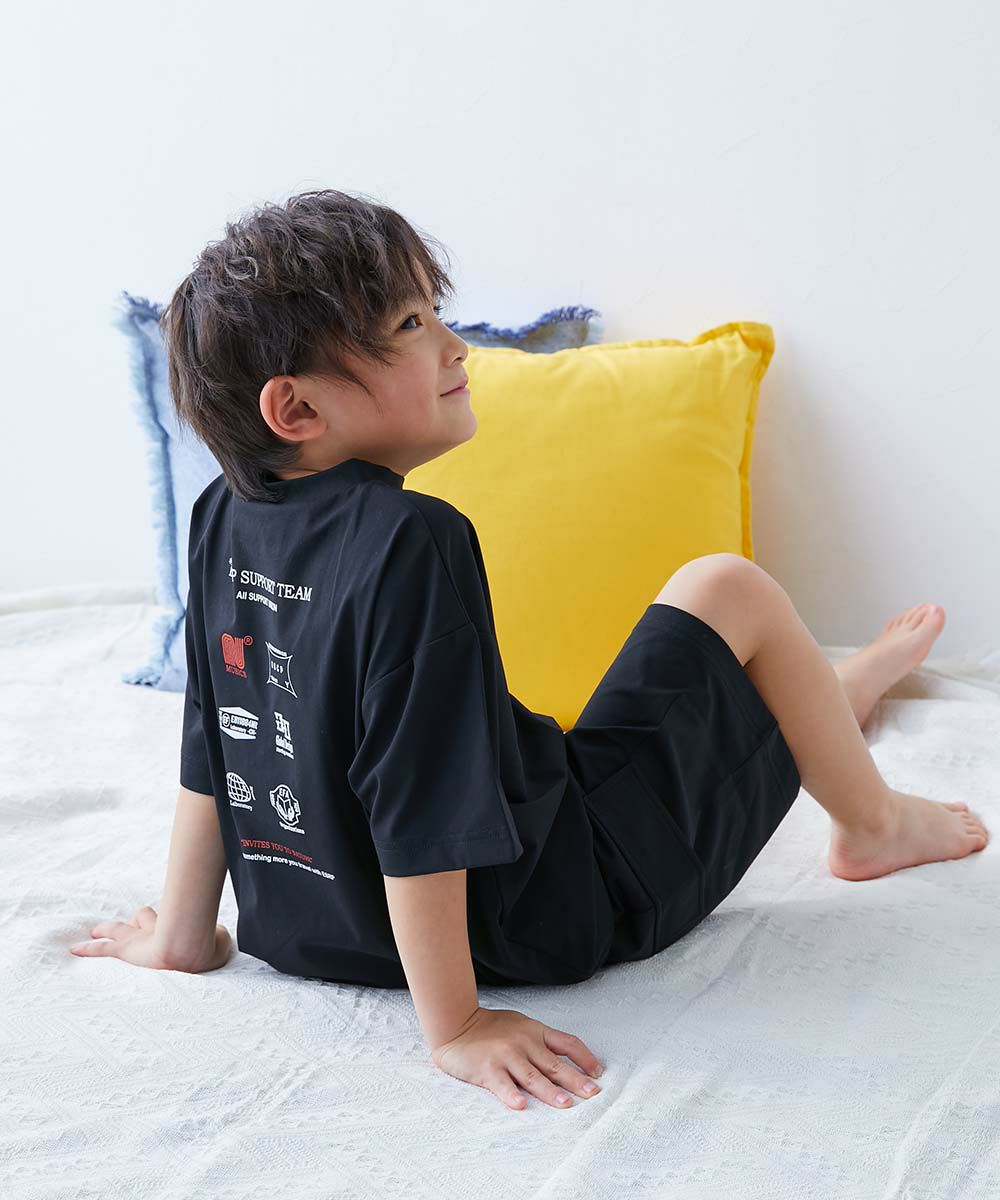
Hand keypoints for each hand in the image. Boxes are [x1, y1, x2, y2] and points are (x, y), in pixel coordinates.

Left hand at [68, 904, 232, 972]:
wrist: (187, 954)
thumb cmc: (205, 948)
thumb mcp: (220, 942)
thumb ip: (216, 938)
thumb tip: (217, 936)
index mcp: (178, 926)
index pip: (174, 917)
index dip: (169, 919)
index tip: (170, 920)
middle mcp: (157, 929)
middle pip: (145, 916)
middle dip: (141, 920)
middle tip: (137, 918)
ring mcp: (139, 940)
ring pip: (121, 929)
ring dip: (110, 929)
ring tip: (98, 930)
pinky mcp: (125, 952)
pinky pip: (102, 949)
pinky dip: (88, 949)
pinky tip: (74, 950)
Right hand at [430, 1006, 603, 1110]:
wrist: (456, 1022)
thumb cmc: (490, 1028)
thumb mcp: (521, 1026)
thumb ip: (541, 1041)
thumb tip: (566, 1060)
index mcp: (535, 1032)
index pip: (568, 1043)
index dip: (585, 1058)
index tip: (598, 1073)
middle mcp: (524, 1042)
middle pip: (555, 1064)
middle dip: (576, 1080)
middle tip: (593, 1094)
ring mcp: (506, 1055)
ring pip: (532, 1076)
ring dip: (550, 1091)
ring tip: (565, 1104)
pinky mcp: (487, 1068)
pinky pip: (502, 1084)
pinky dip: (511, 1095)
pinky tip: (521, 1105)